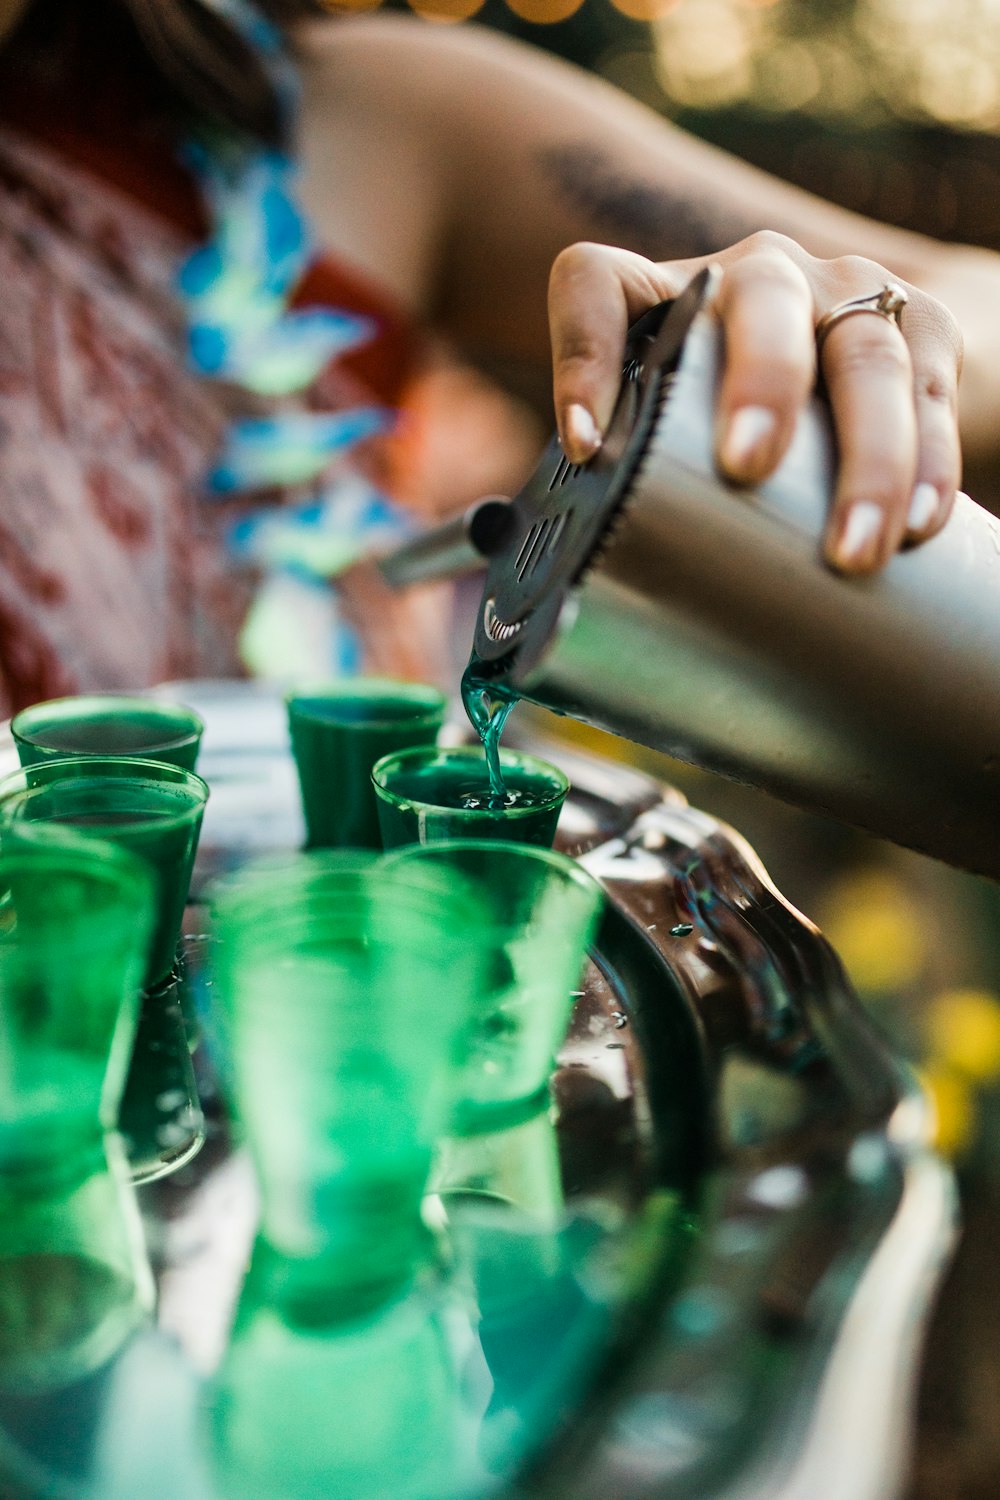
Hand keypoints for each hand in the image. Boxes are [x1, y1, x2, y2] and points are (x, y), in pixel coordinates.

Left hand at [548, 232, 964, 574]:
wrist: (859, 345)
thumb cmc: (731, 407)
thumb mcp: (673, 421)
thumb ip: (634, 469)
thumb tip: (574, 585)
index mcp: (670, 292)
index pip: (596, 285)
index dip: (581, 352)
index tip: (581, 442)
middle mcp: (760, 271)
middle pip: (764, 302)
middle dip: (761, 383)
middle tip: (747, 465)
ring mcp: (847, 291)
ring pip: (865, 355)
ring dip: (866, 458)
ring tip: (851, 548)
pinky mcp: (922, 324)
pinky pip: (929, 388)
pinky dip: (929, 462)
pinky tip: (917, 523)